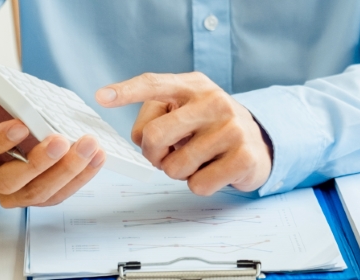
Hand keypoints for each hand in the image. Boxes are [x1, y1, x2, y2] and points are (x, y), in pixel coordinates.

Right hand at [0, 39, 106, 207]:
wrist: (1, 135)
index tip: (21, 125)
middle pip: (10, 180)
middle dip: (38, 162)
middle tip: (61, 140)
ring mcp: (12, 191)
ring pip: (38, 193)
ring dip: (67, 172)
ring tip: (89, 147)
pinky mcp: (37, 196)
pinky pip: (58, 195)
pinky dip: (80, 178)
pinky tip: (96, 157)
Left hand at [95, 72, 271, 194]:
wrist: (259, 144)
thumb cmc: (210, 129)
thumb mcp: (187, 111)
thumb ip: (160, 117)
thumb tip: (144, 141)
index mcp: (193, 85)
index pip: (154, 84)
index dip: (126, 91)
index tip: (101, 97)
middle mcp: (213, 101)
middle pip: (155, 136)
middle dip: (153, 155)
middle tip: (166, 156)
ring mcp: (231, 128)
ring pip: (174, 167)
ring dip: (178, 172)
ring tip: (197, 160)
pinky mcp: (243, 156)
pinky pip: (197, 185)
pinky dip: (199, 184)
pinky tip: (214, 171)